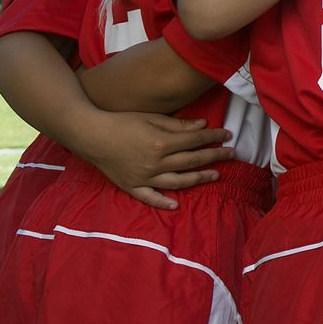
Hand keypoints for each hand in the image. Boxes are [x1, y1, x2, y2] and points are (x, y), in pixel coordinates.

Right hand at [79, 112, 234, 209]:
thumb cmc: (122, 122)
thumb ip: (179, 125)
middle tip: (231, 153)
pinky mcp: (131, 186)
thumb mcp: (152, 118)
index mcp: (161, 143)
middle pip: (192, 160)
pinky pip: (150, 198)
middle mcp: (155, 163)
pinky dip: (163, 203)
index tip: (228, 135)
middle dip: (214, 156)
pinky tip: (176, 205)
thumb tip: (203, 126)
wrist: (91, 135)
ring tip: (216, 175)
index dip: (214, 137)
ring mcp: (143, 177)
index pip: (195, 141)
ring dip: (199, 178)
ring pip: (178, 181)